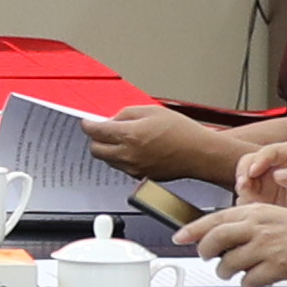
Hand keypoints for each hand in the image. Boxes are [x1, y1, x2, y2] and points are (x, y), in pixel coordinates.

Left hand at [82, 103, 209, 175]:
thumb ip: (127, 113)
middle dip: (96, 139)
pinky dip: (121, 159)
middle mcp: (128, 155)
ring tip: (123, 139)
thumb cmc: (181, 132)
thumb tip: (113, 119)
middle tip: (103, 131)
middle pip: (96, 150)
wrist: (199, 153)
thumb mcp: (152, 110)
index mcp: (129, 135)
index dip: (87, 125)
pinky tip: (134, 149)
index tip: (87, 123)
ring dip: (108, 149)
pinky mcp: (141, 176)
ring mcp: (134, 168)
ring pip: (108, 160)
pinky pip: (122, 168)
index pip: (95, 131)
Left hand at [193, 201, 286, 284]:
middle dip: (206, 253)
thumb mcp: (268, 215)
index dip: (193, 230)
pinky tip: (254, 279)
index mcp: (254, 212)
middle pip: (215, 241)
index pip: (214, 219)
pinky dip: (247, 284)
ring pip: (228, 265)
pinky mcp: (276, 267)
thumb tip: (213, 236)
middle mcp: (257, 227)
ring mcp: (266, 248)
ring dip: (226, 272)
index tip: (179, 237)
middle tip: (209, 258)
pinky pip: (248, 282)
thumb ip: (241, 222)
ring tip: (235, 270)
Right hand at [246, 149, 286, 216]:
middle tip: (244, 186)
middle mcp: (273, 165)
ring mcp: (264, 181)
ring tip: (249, 201)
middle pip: (248, 162)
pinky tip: (253, 211)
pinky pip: (245, 197)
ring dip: (242, 189)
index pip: (269, 151)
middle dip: (244, 173)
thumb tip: (279, 174)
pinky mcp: (260, 197)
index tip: (253, 172)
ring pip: (243, 180)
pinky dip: (244, 203)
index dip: (259, 160)